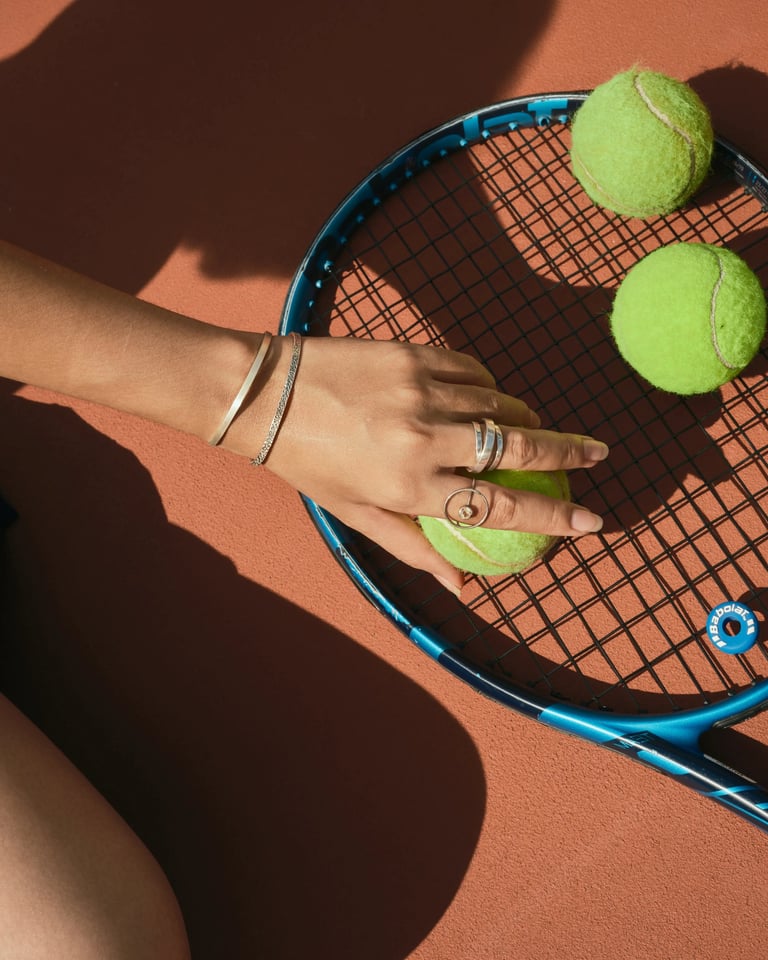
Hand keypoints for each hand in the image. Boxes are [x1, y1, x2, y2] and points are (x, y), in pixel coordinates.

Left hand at [234, 337, 608, 593]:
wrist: (266, 393)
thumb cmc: (308, 463)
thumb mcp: (354, 515)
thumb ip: (412, 547)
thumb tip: (461, 586)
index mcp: (409, 488)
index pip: (498, 509)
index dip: (553, 519)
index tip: (591, 522)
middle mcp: (423, 440)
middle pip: (517, 448)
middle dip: (568, 453)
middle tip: (599, 452)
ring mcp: (421, 392)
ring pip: (500, 405)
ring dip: (523, 419)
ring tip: (530, 429)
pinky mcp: (414, 355)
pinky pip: (473, 372)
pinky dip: (488, 387)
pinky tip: (482, 397)